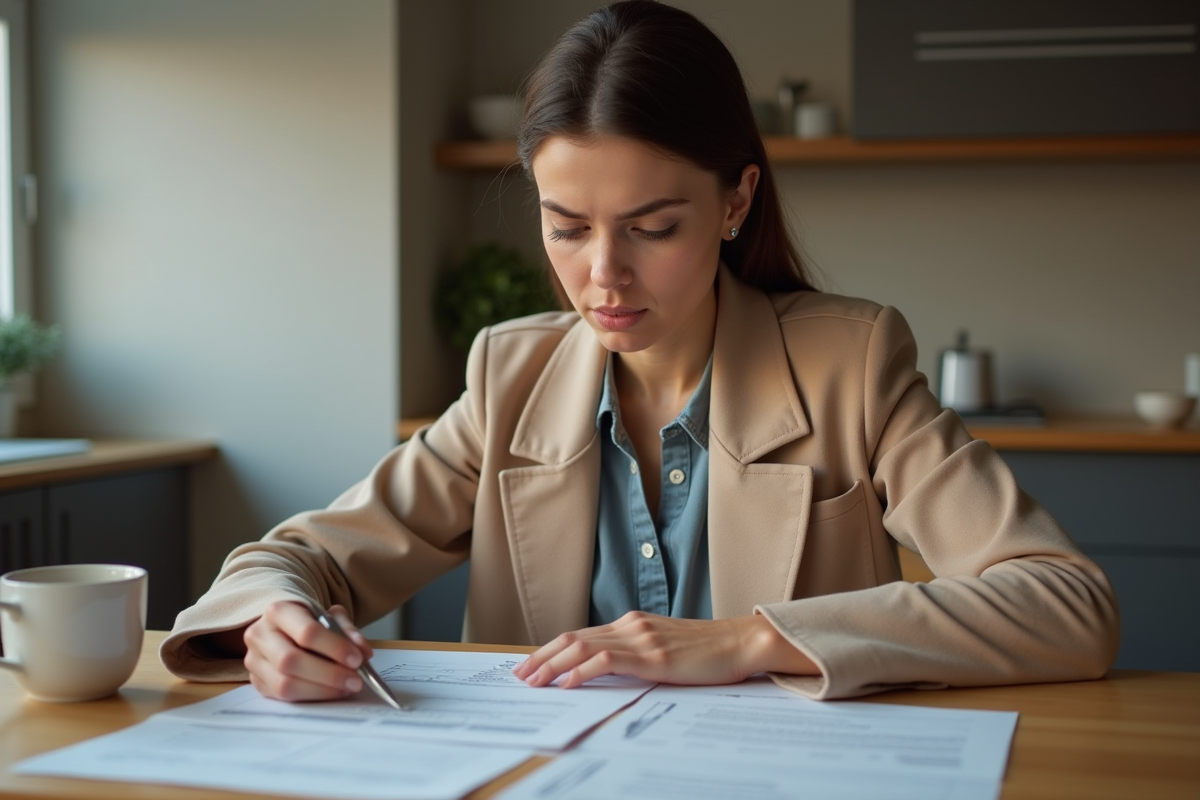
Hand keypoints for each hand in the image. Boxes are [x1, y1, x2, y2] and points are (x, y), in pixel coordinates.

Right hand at [243, 601, 374, 701]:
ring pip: (285, 683)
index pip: (306, 632)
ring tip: (346, 688)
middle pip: (291, 660)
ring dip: (321, 690)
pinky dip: (311, 697)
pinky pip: (283, 697)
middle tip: (355, 681)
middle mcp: (260, 635)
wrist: (283, 629)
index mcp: (278, 611)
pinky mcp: (257, 682)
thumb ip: (347, 631)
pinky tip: (330, 692)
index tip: (357, 659)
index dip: (334, 648)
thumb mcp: (330, 617)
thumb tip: (363, 652)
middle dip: (328, 674)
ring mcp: (254, 661)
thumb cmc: (309, 622)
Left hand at [511, 611, 819, 688]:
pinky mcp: (653, 656)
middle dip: (542, 657)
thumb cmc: (708, 651)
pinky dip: (582, 670)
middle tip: (519, 675)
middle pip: (574, 637)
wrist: (741, 642)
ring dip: (553, 665)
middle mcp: (631, 625)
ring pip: (584, 646)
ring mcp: (641, 638)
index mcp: (632, 623)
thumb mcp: (665, 649)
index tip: (531, 665)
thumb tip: (607, 671)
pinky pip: (608, 660)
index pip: (580, 634)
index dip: (551, 649)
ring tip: (533, 681)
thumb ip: (637, 654)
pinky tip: (567, 683)